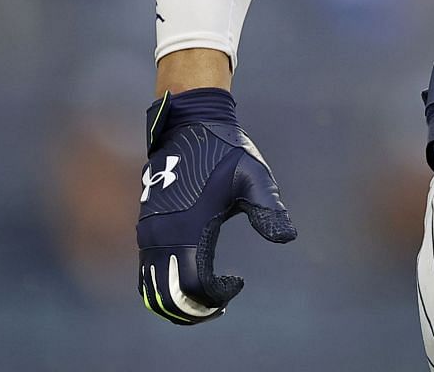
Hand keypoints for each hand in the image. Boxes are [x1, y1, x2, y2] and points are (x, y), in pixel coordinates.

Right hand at [136, 88, 296, 323]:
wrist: (190, 124)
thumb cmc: (225, 149)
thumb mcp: (254, 176)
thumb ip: (269, 208)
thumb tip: (288, 238)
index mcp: (188, 228)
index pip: (193, 285)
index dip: (215, 296)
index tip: (237, 283)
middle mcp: (161, 236)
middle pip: (167, 296)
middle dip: (193, 310)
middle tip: (220, 305)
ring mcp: (149, 234)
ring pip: (150, 289)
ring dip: (176, 302)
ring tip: (207, 299)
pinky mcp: (146, 228)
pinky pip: (146, 273)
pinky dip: (164, 287)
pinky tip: (192, 280)